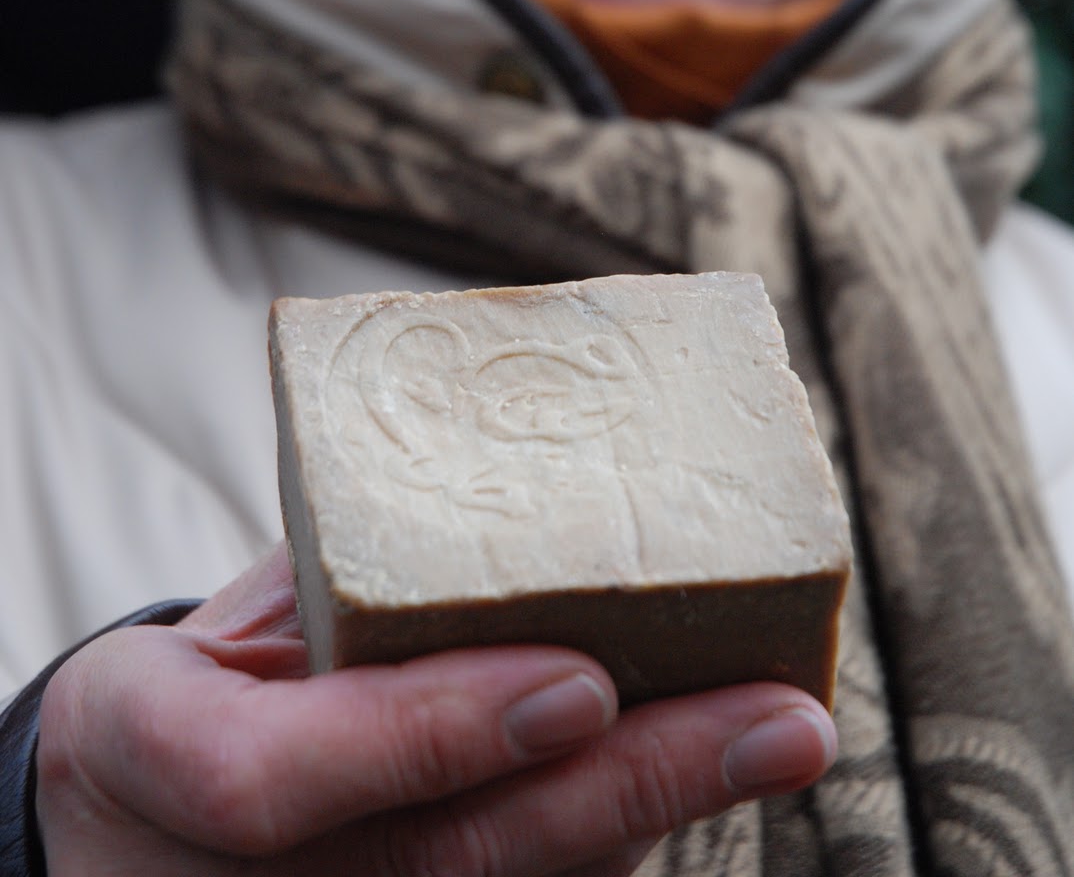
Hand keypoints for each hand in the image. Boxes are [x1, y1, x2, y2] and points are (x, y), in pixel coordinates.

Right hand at [36, 543, 836, 875]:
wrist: (136, 830)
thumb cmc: (195, 688)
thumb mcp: (215, 616)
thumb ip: (338, 560)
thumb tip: (498, 437)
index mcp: (149, 760)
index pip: (266, 784)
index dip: (426, 736)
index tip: (578, 683)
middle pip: (444, 863)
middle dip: (625, 788)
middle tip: (777, 719)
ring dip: (659, 810)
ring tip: (779, 728)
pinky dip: (631, 821)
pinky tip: (726, 750)